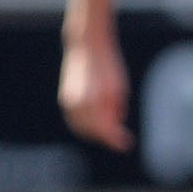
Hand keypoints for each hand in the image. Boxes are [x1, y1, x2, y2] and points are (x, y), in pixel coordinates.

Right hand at [59, 36, 130, 150]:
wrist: (86, 47)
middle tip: (120, 138)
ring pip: (80, 128)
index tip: (127, 144)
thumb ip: (116, 109)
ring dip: (94, 133)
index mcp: (94, 102)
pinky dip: (84, 125)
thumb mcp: (119, 89)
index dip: (116, 140)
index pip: (105, 131)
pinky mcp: (65, 98)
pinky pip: (74, 120)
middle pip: (92, 132)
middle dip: (106, 138)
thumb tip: (116, 125)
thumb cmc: (108, 66)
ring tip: (110, 131)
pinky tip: (96, 124)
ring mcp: (68, 101)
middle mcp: (78, 104)